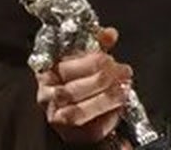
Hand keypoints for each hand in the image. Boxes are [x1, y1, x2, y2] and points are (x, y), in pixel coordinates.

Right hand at [36, 27, 132, 145]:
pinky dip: (108, 119)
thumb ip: (97, 44)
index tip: (110, 58)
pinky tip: (120, 107)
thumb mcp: (86, 56)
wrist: (73, 109)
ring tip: (123, 89)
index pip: (66, 67)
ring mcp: (57, 117)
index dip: (91, 62)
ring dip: (105, 100)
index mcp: (46, 72)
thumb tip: (110, 34)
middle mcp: (46, 97)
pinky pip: (90, 130)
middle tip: (123, 72)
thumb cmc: (79, 77)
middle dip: (102, 80)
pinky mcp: (72, 136)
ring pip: (78, 112)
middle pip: (71, 90)